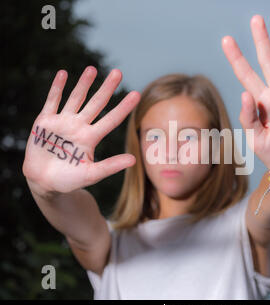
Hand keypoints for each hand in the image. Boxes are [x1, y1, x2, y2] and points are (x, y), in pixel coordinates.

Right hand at [22, 66, 139, 195]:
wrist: (44, 182)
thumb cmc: (69, 180)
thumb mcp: (91, 174)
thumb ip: (110, 166)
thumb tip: (134, 160)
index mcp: (91, 138)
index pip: (112, 119)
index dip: (124, 107)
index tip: (137, 94)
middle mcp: (79, 126)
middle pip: (96, 104)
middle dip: (107, 88)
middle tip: (118, 72)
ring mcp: (62, 122)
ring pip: (76, 99)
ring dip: (83, 84)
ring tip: (93, 69)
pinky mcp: (45, 122)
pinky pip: (52, 101)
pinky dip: (57, 88)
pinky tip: (64, 74)